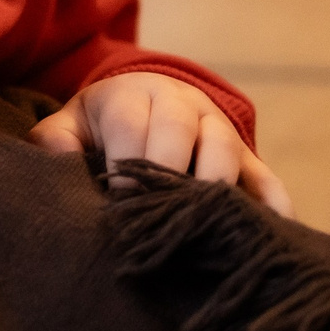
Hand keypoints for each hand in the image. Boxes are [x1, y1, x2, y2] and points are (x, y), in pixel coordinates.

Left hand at [30, 71, 292, 216]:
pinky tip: (273, 235)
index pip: (131, 124)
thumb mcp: (72, 123)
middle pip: (181, 129)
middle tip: (158, 217)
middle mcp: (182, 104)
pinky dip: (273, 205)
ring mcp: (220, 129)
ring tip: (203, 228)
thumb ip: (56, 140)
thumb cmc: (103, 122)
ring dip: (215, 185)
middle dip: (169, 172)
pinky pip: (267, 178)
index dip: (125, 162)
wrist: (150, 97)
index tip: (119, 203)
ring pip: (225, 147)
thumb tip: (57, 161)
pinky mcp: (247, 158)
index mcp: (134, 95)